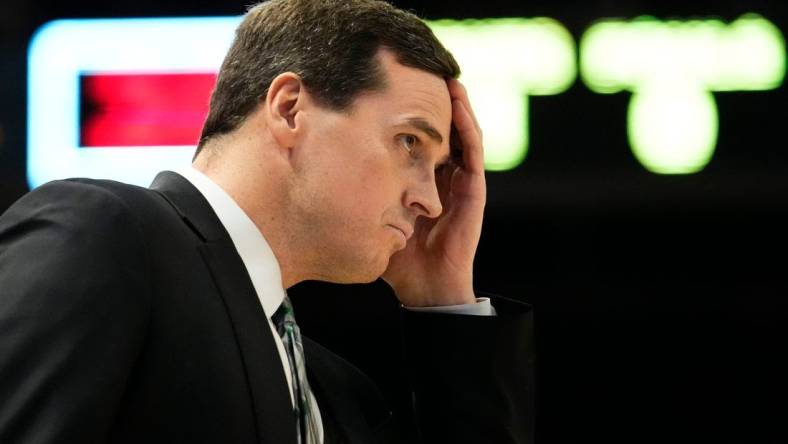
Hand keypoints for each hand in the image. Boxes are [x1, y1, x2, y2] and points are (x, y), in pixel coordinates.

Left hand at [382, 79, 485, 306]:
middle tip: (420, 71)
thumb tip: (321, 172)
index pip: (419, 139)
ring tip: (444, 76)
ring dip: (456, 104)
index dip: (411, 114)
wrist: (426, 287)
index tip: (395, 88)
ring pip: (461, 133)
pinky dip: (468, 126)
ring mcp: (460, 182)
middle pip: (441, 130)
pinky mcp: (473, 191)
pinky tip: (459, 102)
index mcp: (422, 182)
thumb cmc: (399, 257)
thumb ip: (360, 196)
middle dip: (432, 103)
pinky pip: (473, 152)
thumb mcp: (374, 216)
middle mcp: (443, 177)